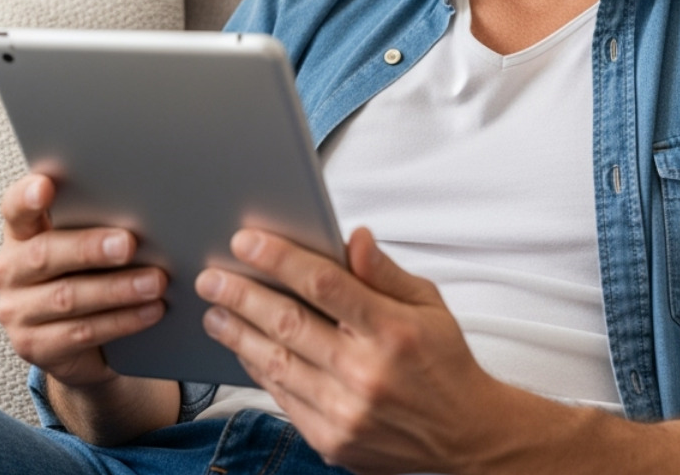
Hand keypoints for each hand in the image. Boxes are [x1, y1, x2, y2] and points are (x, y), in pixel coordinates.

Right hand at [0, 173, 166, 388]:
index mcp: (19, 234)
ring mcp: (16, 312)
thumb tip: (144, 211)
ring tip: (155, 282)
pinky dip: (122, 321)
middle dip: (89, 248)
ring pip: (67, 297)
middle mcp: (9, 271)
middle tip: (128, 243)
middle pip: (44, 254)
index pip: (14, 208)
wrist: (80, 346)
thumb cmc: (86, 277)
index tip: (46, 186)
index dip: (27, 197)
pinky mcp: (34, 346)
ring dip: (117, 289)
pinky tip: (150, 311)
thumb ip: (96, 225)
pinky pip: (81, 332)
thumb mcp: (83, 249)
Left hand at [194, 226, 500, 474]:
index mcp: (393, 330)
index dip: (279, 258)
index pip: (324, 283)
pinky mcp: (332, 440)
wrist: (467, 442)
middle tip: (211, 276)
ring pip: (275, 362)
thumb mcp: (429, 306)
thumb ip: (384, 272)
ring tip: (214, 311)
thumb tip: (353, 237)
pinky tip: (243, 349)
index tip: (245, 240)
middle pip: (287, 322)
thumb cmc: (445, 365)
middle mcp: (367, 372)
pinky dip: (257, 369)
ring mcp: (346, 411)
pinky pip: (281, 397)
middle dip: (241, 294)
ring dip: (237, 333)